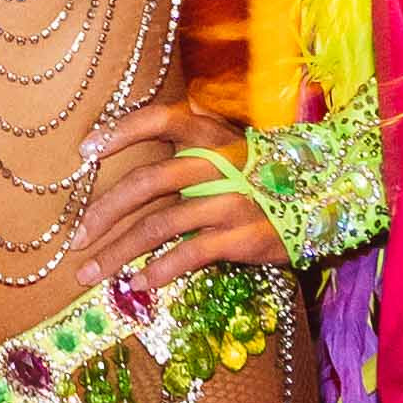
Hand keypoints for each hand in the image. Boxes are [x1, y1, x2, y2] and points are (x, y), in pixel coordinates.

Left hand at [65, 96, 280, 294]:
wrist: (325, 201)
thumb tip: (128, 134)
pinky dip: (158, 270)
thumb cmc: (262, 176)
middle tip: (77, 237)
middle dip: (105, 211)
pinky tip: (138, 283)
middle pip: (147, 182)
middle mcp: (219, 163)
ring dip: (119, 252)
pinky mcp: (242, 237)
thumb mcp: (230, 147)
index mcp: (212, 134)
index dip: (120, 131)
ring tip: (91, 272)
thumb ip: (189, 142)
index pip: (159, 120)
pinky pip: (188, 254)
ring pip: (159, 225)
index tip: (84, 152)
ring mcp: (231, 201)